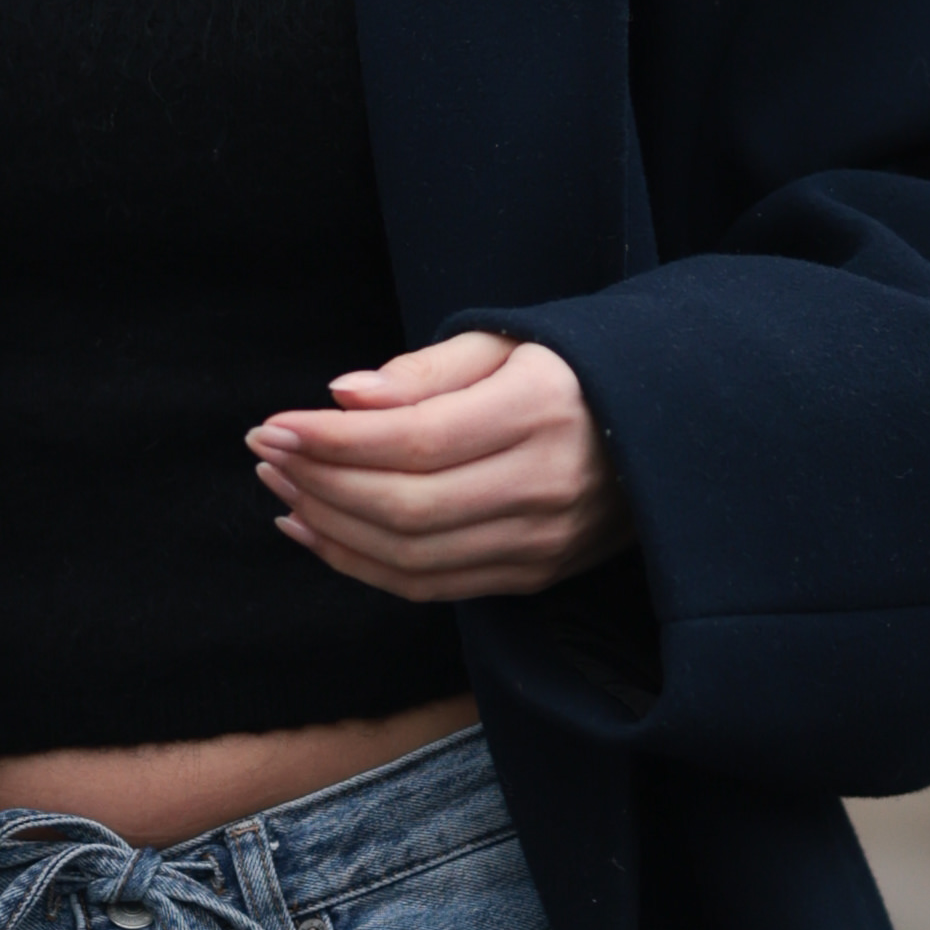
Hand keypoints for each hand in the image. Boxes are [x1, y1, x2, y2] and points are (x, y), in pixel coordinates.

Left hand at [250, 325, 630, 605]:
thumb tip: (342, 397)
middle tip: (266, 451)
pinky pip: (429, 586)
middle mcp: (547, 486)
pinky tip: (314, 530)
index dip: (333, 441)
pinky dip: (359, 565)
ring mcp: (543, 543)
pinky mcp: (533, 577)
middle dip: (319, 482)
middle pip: (406, 506)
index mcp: (544, 411)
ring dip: (329, 526)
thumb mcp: (507, 343)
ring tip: (282, 485)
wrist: (664, 429)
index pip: (416, 441)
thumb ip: (425, 371)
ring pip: (410, 556)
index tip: (275, 425)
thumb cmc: (568, 371)